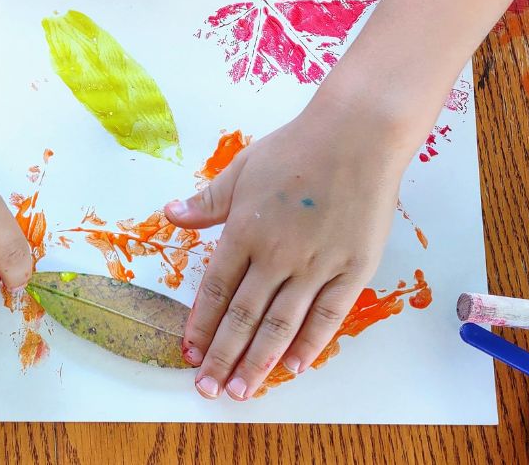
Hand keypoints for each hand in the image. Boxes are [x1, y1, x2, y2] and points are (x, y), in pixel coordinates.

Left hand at [165, 90, 422, 400]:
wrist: (358, 135)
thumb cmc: (298, 148)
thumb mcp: (242, 169)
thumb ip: (207, 202)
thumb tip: (170, 214)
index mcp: (244, 231)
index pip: (215, 290)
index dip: (201, 325)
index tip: (190, 353)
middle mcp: (276, 255)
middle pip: (243, 317)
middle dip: (222, 358)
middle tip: (207, 391)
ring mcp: (316, 265)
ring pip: (281, 325)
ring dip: (258, 362)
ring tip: (242, 392)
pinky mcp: (353, 269)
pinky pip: (327, 316)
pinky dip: (309, 345)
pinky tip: (293, 367)